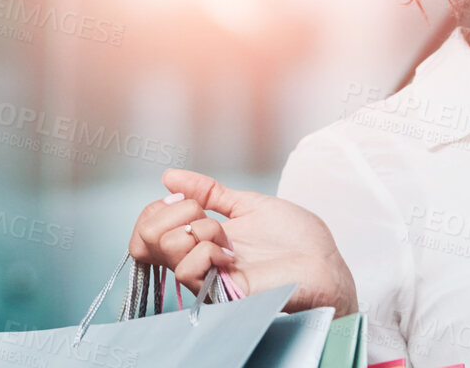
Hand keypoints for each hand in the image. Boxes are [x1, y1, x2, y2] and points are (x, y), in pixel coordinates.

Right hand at [126, 169, 359, 317]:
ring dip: (200, 229)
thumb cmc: (295, 240)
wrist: (324, 264)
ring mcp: (205, 278)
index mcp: (199, 241)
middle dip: (175, 212)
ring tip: (228, 240)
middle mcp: (195, 261)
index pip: (147, 231)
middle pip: (144, 239)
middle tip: (208, 216)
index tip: (186, 199)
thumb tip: (169, 176)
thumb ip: (208, 192)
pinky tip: (232, 256)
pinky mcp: (217, 293)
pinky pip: (189, 269)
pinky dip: (207, 250)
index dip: (155, 210)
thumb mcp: (247, 204)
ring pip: (168, 247)